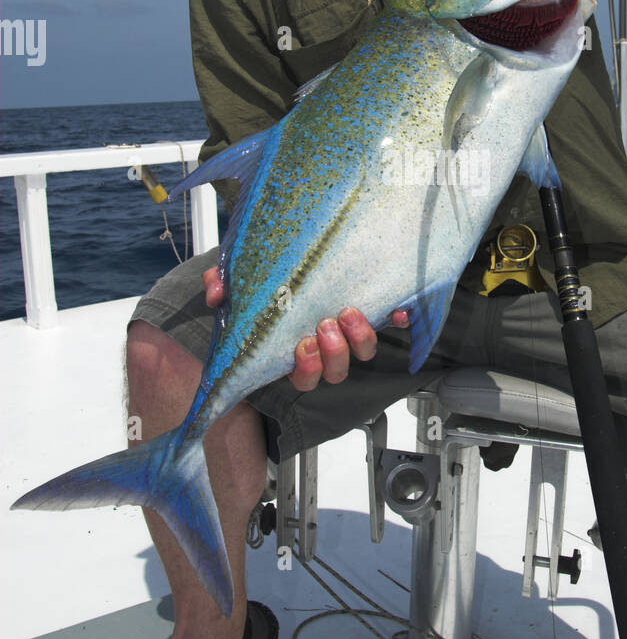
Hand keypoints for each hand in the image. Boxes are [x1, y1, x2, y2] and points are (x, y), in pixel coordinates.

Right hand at [201, 267, 408, 391]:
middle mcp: (325, 348)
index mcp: (295, 351)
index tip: (303, 345)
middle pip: (336, 370)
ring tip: (349, 313)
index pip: (304, 377)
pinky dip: (397, 317)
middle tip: (326, 327)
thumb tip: (216, 292)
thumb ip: (221, 285)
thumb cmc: (267, 285)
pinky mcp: (371, 312)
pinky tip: (398, 308)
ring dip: (359, 338)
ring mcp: (349, 333)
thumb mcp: (239, 282)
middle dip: (334, 353)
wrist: (290, 261)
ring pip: (361, 353)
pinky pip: (391, 322)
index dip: (307, 369)